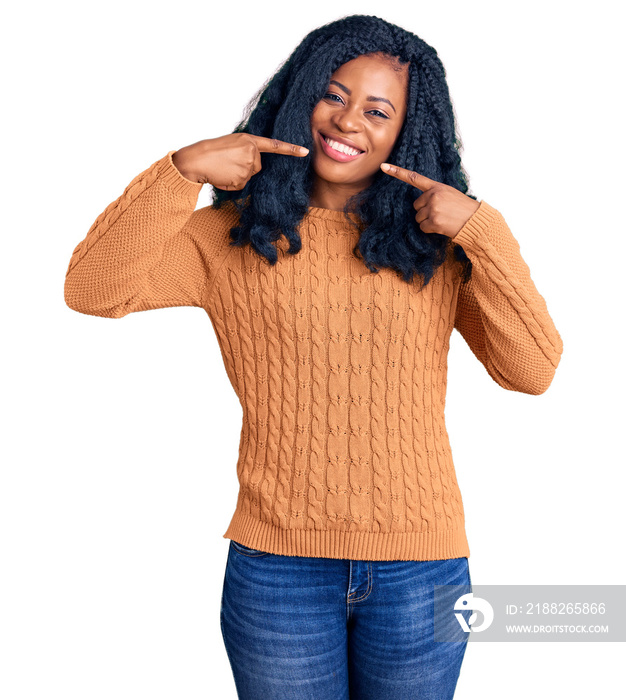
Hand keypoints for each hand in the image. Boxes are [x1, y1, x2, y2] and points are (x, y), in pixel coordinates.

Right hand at [172, 134, 308, 189]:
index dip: (291, 149)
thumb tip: (254, 163)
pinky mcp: (243, 177)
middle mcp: (251, 150)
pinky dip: (232, 183)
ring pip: (250, 176)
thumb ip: (246, 150)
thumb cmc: (212, 152)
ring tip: (224, 168)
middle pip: (258, 167)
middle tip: (228, 163)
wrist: (196, 159)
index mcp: (249, 139)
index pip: (274, 145)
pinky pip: (242, 185)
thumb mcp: (232, 144)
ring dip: (237, 176)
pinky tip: (223, 175)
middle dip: (245, 168)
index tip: (305, 152)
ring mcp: (248, 164)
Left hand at [380, 163, 479, 238]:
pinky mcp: (434, 220)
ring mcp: (433, 208)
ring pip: (418, 218)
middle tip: (440, 213)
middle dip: (424, 211)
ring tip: (443, 219)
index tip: (384, 166)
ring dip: (427, 221)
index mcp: (437, 186)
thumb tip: (419, 204)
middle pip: (416, 206)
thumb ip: (434, 194)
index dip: (397, 172)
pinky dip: (430, 229)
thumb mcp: (449, 194)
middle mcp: (433, 195)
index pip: (414, 177)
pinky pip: (422, 227)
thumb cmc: (463, 208)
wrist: (475, 220)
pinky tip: (441, 226)